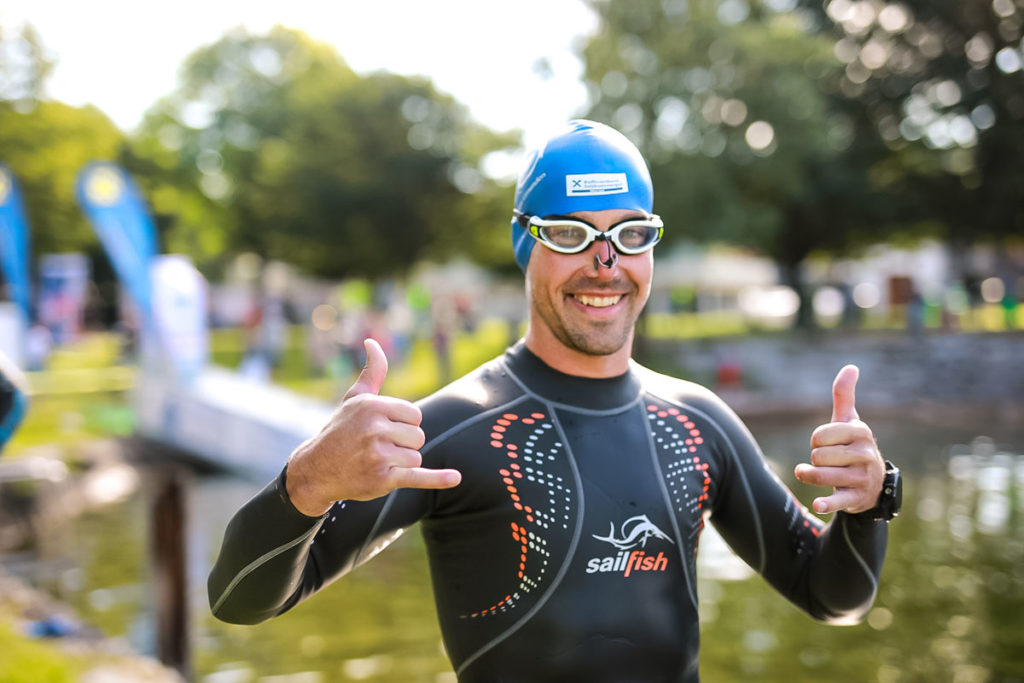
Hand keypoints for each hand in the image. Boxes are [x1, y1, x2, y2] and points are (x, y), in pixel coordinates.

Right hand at [285, 338, 460, 515]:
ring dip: (402, 462)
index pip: (415, 416)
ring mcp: (378, 455)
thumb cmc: (341, 429)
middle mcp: (375, 429)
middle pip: (417, 436)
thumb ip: (373, 372)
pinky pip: (418, 477)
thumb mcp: (355, 398)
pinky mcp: (382, 479)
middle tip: (377, 447)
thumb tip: (372, 342)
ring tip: (377, 461)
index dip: (404, 424)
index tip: (384, 429)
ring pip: (416, 457)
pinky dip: (438, 479)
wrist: (317, 469)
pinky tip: (456, 478)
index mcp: (373, 406)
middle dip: (403, 444)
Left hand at [793, 365, 883, 514]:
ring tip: (815, 475)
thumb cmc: (853, 446)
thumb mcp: (849, 421)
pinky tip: (817, 505)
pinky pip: (838, 500)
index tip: (827, 444)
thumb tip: (851, 367)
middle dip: (815, 459)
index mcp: (860, 432)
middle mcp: (865, 454)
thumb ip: (844, 395)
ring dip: (810, 476)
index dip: (816, 441)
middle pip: (818, 456)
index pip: (819, 435)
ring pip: (820, 475)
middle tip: (829, 462)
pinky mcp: (856, 498)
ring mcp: (862, 478)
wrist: (872, 483)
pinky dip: (827, 504)